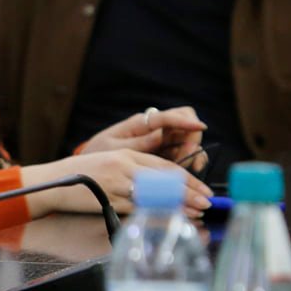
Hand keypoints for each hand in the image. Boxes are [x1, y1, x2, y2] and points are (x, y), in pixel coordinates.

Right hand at [20, 149, 213, 220]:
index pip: (164, 166)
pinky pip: (139, 207)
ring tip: (196, 212)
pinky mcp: (108, 198)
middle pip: (164, 178)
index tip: (204, 189)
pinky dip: (157, 213)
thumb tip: (161, 187)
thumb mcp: (108, 164)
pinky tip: (168, 218)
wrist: (50, 183)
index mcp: (125, 153)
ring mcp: (116, 182)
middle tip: (207, 201)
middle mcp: (123, 165)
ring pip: (156, 193)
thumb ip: (132, 171)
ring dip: (179, 203)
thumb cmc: (79, 176)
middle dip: (190, 190)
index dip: (187, 178)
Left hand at [79, 105, 208, 169]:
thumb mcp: (114, 147)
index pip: (169, 116)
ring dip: (193, 154)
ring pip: (188, 141)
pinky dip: (190, 163)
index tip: (201, 127)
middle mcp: (154, 129)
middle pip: (185, 125)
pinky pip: (183, 156)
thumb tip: (160, 135)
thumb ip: (138, 143)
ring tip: (187, 170)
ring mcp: (161, 142)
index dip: (186, 121)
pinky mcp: (163, 155)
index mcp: (141, 123)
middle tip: (186, 160)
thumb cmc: (98, 153)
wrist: (90, 166)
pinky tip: (187, 174)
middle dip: (191, 141)